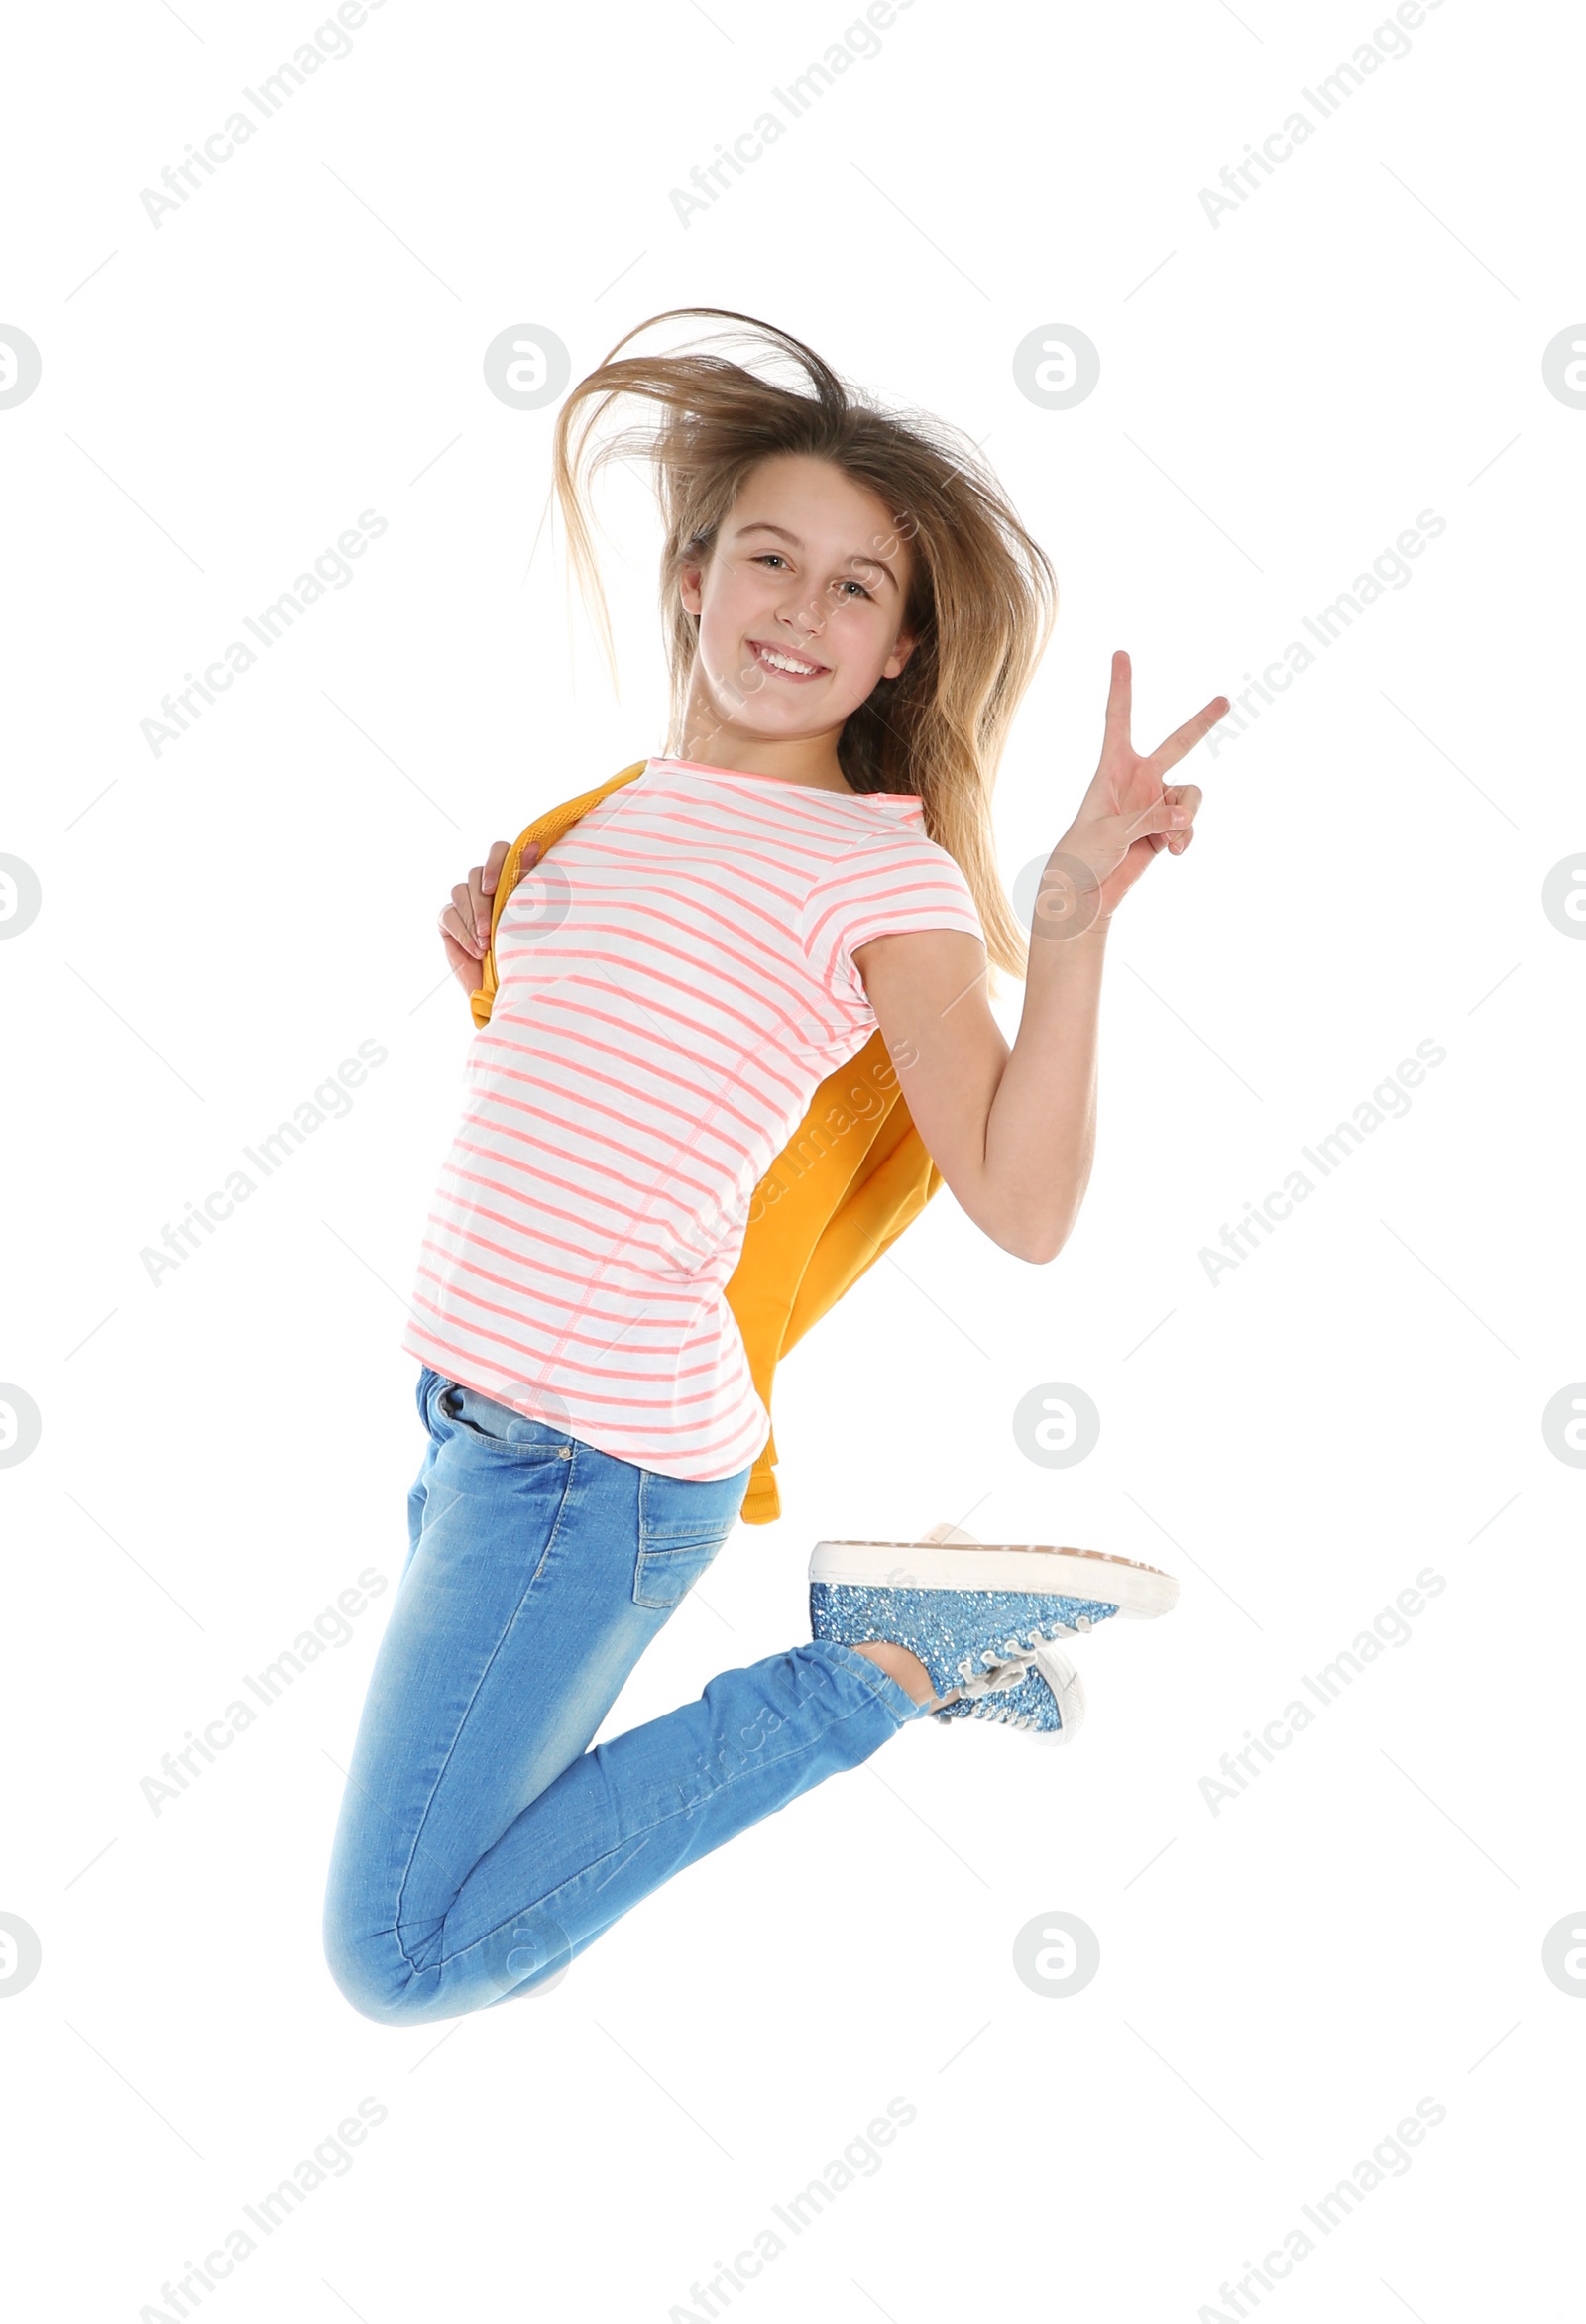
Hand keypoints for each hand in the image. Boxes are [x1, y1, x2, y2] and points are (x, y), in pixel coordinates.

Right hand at [438, 838, 538, 991]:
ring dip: (473, 920)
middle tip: (490, 931)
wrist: (511, 985)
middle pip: (475, 874)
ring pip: (460, 892)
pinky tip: (476, 950)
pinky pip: (449, 915)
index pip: (499, 851)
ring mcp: (465, 901)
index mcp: (510, 877)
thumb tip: (534, 845)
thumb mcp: (531, 914)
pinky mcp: (448, 919)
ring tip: (486, 944)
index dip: (493, 864)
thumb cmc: (527, 948)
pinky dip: (463, 933)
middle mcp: (485, 885)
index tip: (491, 889)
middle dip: (482, 905)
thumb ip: (529, 879)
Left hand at [1046, 651, 1226, 926]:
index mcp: (1113, 769)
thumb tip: (1187, 818)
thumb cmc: (1083, 856)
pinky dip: (1185, 839)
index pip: (1118, 719)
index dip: (1121, 685)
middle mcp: (1138, 780)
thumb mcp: (1112, 834)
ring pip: (1192, 796)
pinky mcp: (1166, 829)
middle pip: (1178, 743)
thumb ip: (1152, 820)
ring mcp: (1155, 804)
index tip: (1121, 654)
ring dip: (1188, 818)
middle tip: (1226, 700)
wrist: (1086, 895)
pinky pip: (1190, 825)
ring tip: (1169, 841)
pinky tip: (1171, 854)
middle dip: (1203, 722)